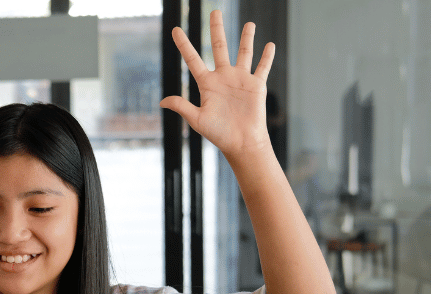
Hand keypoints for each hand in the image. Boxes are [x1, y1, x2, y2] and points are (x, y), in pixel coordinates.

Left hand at [159, 10, 273, 159]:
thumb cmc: (218, 134)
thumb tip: (162, 101)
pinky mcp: (256, 85)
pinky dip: (266, 56)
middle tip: (215, 11)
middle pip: (219, 47)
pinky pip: (262, 67)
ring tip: (249, 24)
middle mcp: (223, 77)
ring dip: (246, 38)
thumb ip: (182, 106)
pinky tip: (269, 44)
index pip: (193, 59)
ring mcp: (240, 79)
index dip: (184, 45)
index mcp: (207, 84)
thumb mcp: (197, 119)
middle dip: (217, 29)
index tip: (175, 29)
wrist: (241, 143)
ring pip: (244, 53)